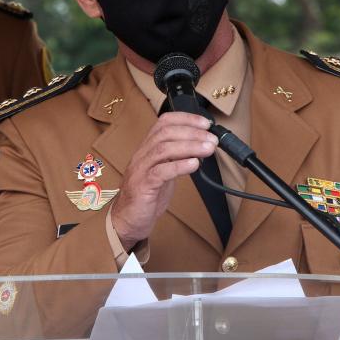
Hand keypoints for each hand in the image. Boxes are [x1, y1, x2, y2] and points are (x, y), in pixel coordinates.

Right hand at [111, 112, 217, 249]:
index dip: (186, 119)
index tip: (206, 123)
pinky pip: (160, 171)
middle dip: (192, 132)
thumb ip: (177, 158)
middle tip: (212, 139)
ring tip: (208, 149)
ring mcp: (140, 170)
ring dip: (190, 146)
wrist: (127, 220)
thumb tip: (201, 147)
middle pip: (165, 133)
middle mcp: (142, 155)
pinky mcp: (142, 186)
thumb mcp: (164, 171)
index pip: (163, 123)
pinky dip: (179, 165)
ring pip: (163, 149)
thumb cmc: (147, 195)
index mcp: (147, 149)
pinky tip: (194, 164)